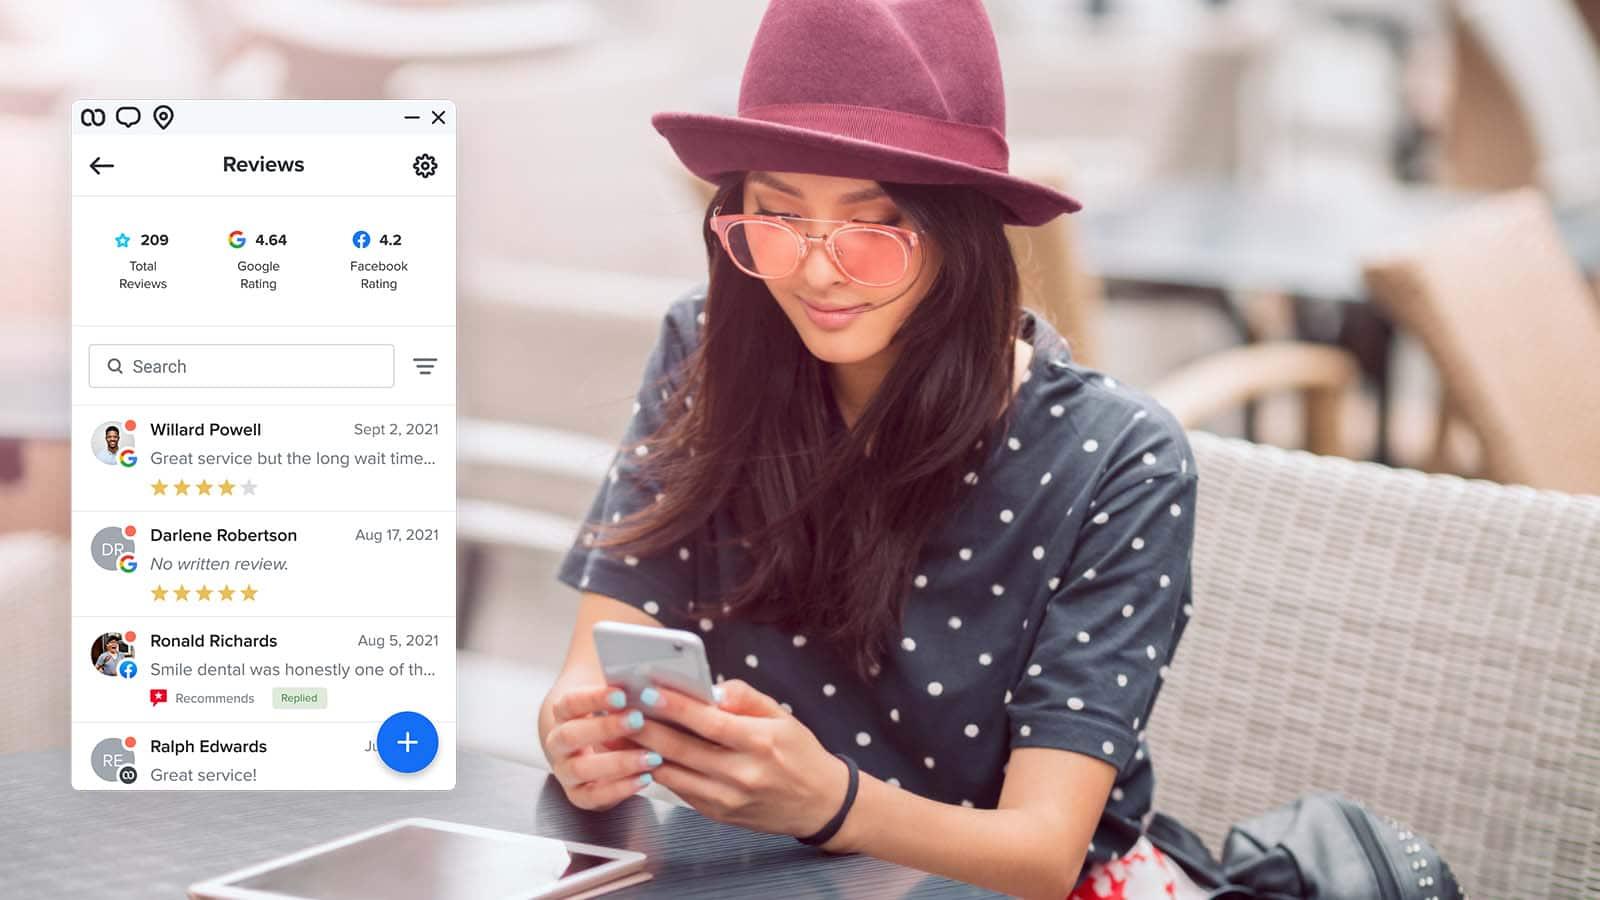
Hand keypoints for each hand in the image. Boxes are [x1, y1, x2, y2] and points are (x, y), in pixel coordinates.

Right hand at [543, 683, 662, 810]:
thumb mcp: (612, 696)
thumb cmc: (611, 712)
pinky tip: (646, 778)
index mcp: (562, 713)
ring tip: (651, 756)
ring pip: (581, 769)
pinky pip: (593, 797)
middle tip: (638, 720)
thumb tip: (648, 674)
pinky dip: (620, 789)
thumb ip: (624, 687)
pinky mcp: (579, 795)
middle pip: (571, 735)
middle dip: (605, 728)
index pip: (570, 703)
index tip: (622, 693)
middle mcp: (558, 742)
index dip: (594, 699)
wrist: (593, 740)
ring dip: (618, 763)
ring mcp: (565, 771)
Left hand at [628, 679, 852, 844]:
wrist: (820, 804)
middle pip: (683, 749)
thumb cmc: (801, 754)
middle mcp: (743, 774)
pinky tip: (642, 754)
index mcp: (761, 743)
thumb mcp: (783, 716)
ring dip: (643, 752)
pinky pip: (681, 791)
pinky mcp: (719, 814)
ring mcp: (729, 799)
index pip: (710, 723)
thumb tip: (713, 689)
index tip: (647, 691)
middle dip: (646, 728)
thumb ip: (747, 698)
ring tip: (620, 731)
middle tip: (620, 709)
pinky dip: (659, 772)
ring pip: (674, 774)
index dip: (676, 707)